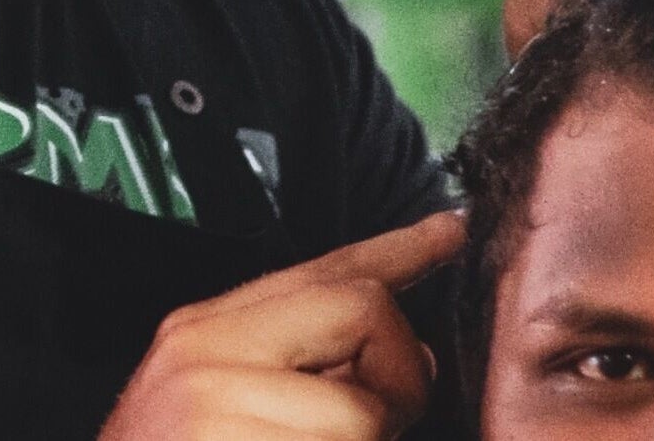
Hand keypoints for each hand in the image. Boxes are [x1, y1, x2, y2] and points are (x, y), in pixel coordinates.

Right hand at [99, 210, 464, 440]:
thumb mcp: (216, 403)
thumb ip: (298, 369)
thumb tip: (408, 356)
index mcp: (204, 331)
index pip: (319, 270)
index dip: (396, 249)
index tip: (449, 231)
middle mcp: (206, 353)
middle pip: (360, 311)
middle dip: (398, 375)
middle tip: (384, 423)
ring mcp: (216, 407)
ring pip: (362, 412)